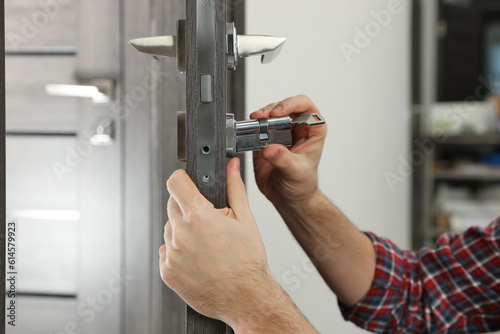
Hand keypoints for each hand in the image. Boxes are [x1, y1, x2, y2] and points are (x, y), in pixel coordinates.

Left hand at [159, 158, 271, 327]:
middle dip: (188, 208)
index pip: (175, 182)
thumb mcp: (246, 219)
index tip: (187, 183)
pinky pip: (167, 252)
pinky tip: (198, 259)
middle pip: (172, 206)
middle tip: (208, 222)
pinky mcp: (167, 272)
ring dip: (183, 231)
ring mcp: (172, 254)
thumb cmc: (248, 262)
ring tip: (206, 245)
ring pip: (170, 230)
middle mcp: (181, 234)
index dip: (182, 179)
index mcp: (199, 217)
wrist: (246, 298)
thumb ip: (235, 188)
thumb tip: (231, 167)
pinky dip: (179, 252)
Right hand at [250, 95, 326, 206]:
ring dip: (260, 117)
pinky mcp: (265, 140)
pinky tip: (249, 132)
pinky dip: (251, 128)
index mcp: (312, 132)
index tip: (278, 113)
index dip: (292, 104)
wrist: (288, 198)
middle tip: (262, 118)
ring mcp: (279, 133)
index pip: (305, 107)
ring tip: (254, 123)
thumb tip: (271, 149)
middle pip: (284, 107)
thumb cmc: (301, 185)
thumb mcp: (296, 172)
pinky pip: (257, 128)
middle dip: (271, 109)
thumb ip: (283, 160)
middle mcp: (296, 129)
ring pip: (269, 114)